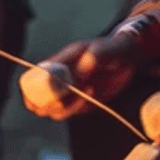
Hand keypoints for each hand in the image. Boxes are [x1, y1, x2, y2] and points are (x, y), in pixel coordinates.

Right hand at [24, 32, 142, 119]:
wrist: (127, 56)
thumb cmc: (112, 48)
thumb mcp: (105, 49)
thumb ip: (94, 57)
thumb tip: (80, 73)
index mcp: (57, 63)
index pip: (34, 79)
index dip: (32, 90)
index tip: (46, 90)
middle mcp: (59, 80)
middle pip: (37, 100)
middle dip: (44, 105)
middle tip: (61, 101)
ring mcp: (69, 92)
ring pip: (53, 110)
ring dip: (65, 107)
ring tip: (84, 92)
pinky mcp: (80, 102)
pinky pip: (71, 112)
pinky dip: (77, 108)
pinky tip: (92, 92)